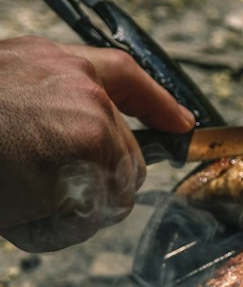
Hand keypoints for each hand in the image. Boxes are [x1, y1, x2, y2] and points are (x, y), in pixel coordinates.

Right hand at [0, 37, 195, 251]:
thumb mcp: (2, 91)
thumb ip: (44, 104)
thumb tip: (70, 142)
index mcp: (54, 61)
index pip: (125, 74)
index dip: (158, 103)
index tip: (181, 124)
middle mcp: (81, 82)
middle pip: (125, 151)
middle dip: (96, 183)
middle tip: (43, 191)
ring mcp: (90, 114)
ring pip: (115, 186)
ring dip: (78, 207)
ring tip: (24, 197)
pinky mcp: (90, 149)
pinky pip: (98, 209)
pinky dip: (65, 225)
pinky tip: (26, 208)